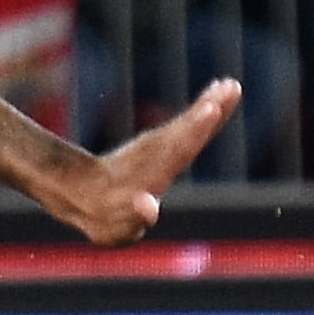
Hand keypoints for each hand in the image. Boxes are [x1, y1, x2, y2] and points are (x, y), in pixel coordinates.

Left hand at [50, 81, 240, 241]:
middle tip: (230, 89)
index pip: (176, 152)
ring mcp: (158, 147)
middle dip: (206, 115)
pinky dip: (202, 112)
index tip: (210, 110)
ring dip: (208, 106)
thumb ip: (134, 217)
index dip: (194, 131)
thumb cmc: (104, 219)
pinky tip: (215, 99)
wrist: (83, 192)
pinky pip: (186, 125)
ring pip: (187, 125)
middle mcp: (155, 157)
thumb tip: (148, 205)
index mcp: (149, 177)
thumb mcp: (114, 228)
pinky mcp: (163, 143)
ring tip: (230, 85)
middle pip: (185, 133)